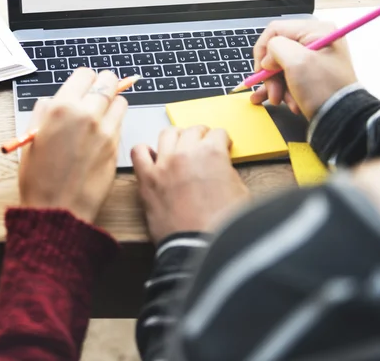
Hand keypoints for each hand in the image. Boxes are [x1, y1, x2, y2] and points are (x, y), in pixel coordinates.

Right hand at [19, 68, 127, 222]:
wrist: (58, 210)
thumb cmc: (38, 177)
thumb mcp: (31, 138)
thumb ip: (44, 112)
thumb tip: (54, 101)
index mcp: (62, 108)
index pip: (85, 74)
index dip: (84, 80)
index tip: (83, 86)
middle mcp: (87, 114)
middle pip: (108, 82)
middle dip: (104, 84)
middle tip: (97, 93)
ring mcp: (105, 130)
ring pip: (120, 100)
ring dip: (112, 103)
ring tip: (100, 114)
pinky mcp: (117, 145)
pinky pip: (121, 123)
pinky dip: (115, 122)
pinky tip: (102, 133)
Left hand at [131, 126, 248, 243]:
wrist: (200, 249)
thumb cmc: (222, 227)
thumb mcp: (241, 192)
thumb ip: (228, 172)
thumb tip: (221, 167)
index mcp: (212, 153)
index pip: (218, 133)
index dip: (222, 141)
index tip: (221, 146)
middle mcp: (186, 153)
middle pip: (193, 130)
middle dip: (201, 136)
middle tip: (203, 146)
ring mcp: (164, 164)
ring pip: (167, 134)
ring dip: (176, 137)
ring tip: (179, 147)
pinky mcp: (147, 179)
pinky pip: (138, 152)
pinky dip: (144, 151)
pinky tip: (152, 157)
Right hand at [250, 20, 357, 119]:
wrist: (342, 120)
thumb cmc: (323, 89)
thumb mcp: (296, 62)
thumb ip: (275, 48)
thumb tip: (268, 58)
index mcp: (316, 31)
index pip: (275, 30)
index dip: (263, 50)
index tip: (261, 71)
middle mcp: (316, 41)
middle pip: (277, 51)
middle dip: (271, 74)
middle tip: (273, 92)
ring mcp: (314, 59)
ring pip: (280, 67)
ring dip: (276, 85)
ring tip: (280, 100)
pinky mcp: (312, 76)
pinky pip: (288, 77)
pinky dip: (282, 90)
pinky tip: (278, 100)